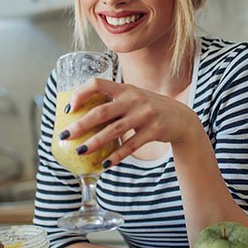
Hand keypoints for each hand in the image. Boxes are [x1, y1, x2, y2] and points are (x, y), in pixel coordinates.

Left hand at [61, 78, 198, 166]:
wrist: (182, 118)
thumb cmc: (149, 109)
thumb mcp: (133, 99)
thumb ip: (113, 104)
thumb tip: (81, 117)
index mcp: (124, 88)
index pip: (97, 84)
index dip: (80, 94)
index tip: (68, 109)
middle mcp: (134, 99)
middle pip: (102, 111)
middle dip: (81, 124)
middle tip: (65, 136)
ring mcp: (145, 114)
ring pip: (115, 130)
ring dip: (95, 142)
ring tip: (80, 151)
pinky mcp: (155, 130)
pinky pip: (131, 145)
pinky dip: (117, 155)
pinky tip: (105, 163)